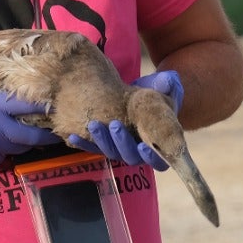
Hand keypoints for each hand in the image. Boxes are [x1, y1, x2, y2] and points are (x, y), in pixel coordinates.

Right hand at [0, 39, 62, 167]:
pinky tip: (9, 143)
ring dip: (28, 142)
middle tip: (56, 126)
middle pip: (31, 136)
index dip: (45, 104)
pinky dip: (8, 150)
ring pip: (19, 149)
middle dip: (47, 133)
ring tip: (38, 134)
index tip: (57, 99)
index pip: (28, 105)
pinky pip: (2, 157)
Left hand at [66, 69, 181, 169]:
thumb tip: (167, 80)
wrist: (135, 98)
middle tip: (115, 125)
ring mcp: (118, 150)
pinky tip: (73, 136)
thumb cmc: (156, 98)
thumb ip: (169, 85)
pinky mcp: (101, 145)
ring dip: (101, 141)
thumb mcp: (166, 88)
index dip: (152, 158)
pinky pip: (91, 148)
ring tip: (94, 124)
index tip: (144, 146)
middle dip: (122, 143)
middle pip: (130, 157)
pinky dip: (83, 143)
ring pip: (109, 152)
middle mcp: (137, 153)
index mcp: (157, 144)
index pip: (158, 162)